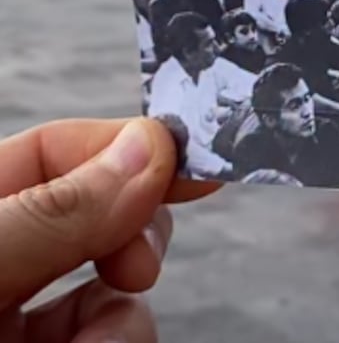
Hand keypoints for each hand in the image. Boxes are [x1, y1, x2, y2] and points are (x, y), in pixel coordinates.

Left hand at [0, 118, 218, 341]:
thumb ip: (55, 212)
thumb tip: (148, 146)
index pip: (50, 152)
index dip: (121, 147)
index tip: (189, 161)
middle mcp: (2, 261)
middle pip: (99, 215)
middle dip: (136, 237)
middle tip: (142, 267)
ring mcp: (13, 321)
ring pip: (115, 290)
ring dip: (125, 319)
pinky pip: (111, 335)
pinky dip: (121, 342)